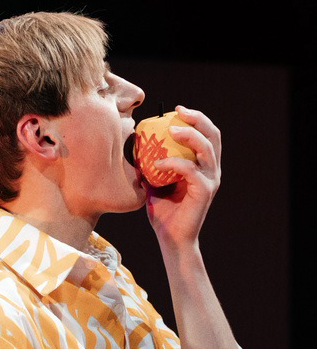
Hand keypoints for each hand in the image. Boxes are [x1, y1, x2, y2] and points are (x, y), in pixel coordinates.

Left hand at [144, 105, 220, 248]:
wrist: (171, 239)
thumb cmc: (164, 212)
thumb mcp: (154, 183)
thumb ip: (150, 165)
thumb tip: (135, 147)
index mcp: (203, 165)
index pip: (207, 134)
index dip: (195, 118)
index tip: (175, 110)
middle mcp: (211, 170)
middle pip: (212, 135)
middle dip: (197, 118)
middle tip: (177, 112)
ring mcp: (210, 180)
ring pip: (206, 148)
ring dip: (189, 135)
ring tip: (170, 130)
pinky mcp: (204, 191)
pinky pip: (191, 170)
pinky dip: (174, 163)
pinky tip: (159, 163)